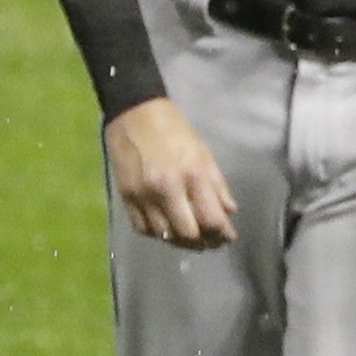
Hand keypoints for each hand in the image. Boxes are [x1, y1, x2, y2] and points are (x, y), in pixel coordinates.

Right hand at [104, 99, 237, 247]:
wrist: (134, 114)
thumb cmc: (174, 131)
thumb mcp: (203, 153)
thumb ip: (217, 185)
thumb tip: (229, 212)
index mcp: (192, 175)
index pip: (210, 219)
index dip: (222, 234)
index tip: (227, 237)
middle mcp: (167, 189)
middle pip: (188, 234)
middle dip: (203, 242)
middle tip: (210, 241)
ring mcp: (143, 195)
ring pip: (165, 235)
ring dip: (180, 241)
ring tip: (191, 237)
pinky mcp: (126, 197)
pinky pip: (143, 228)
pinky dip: (158, 233)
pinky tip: (167, 228)